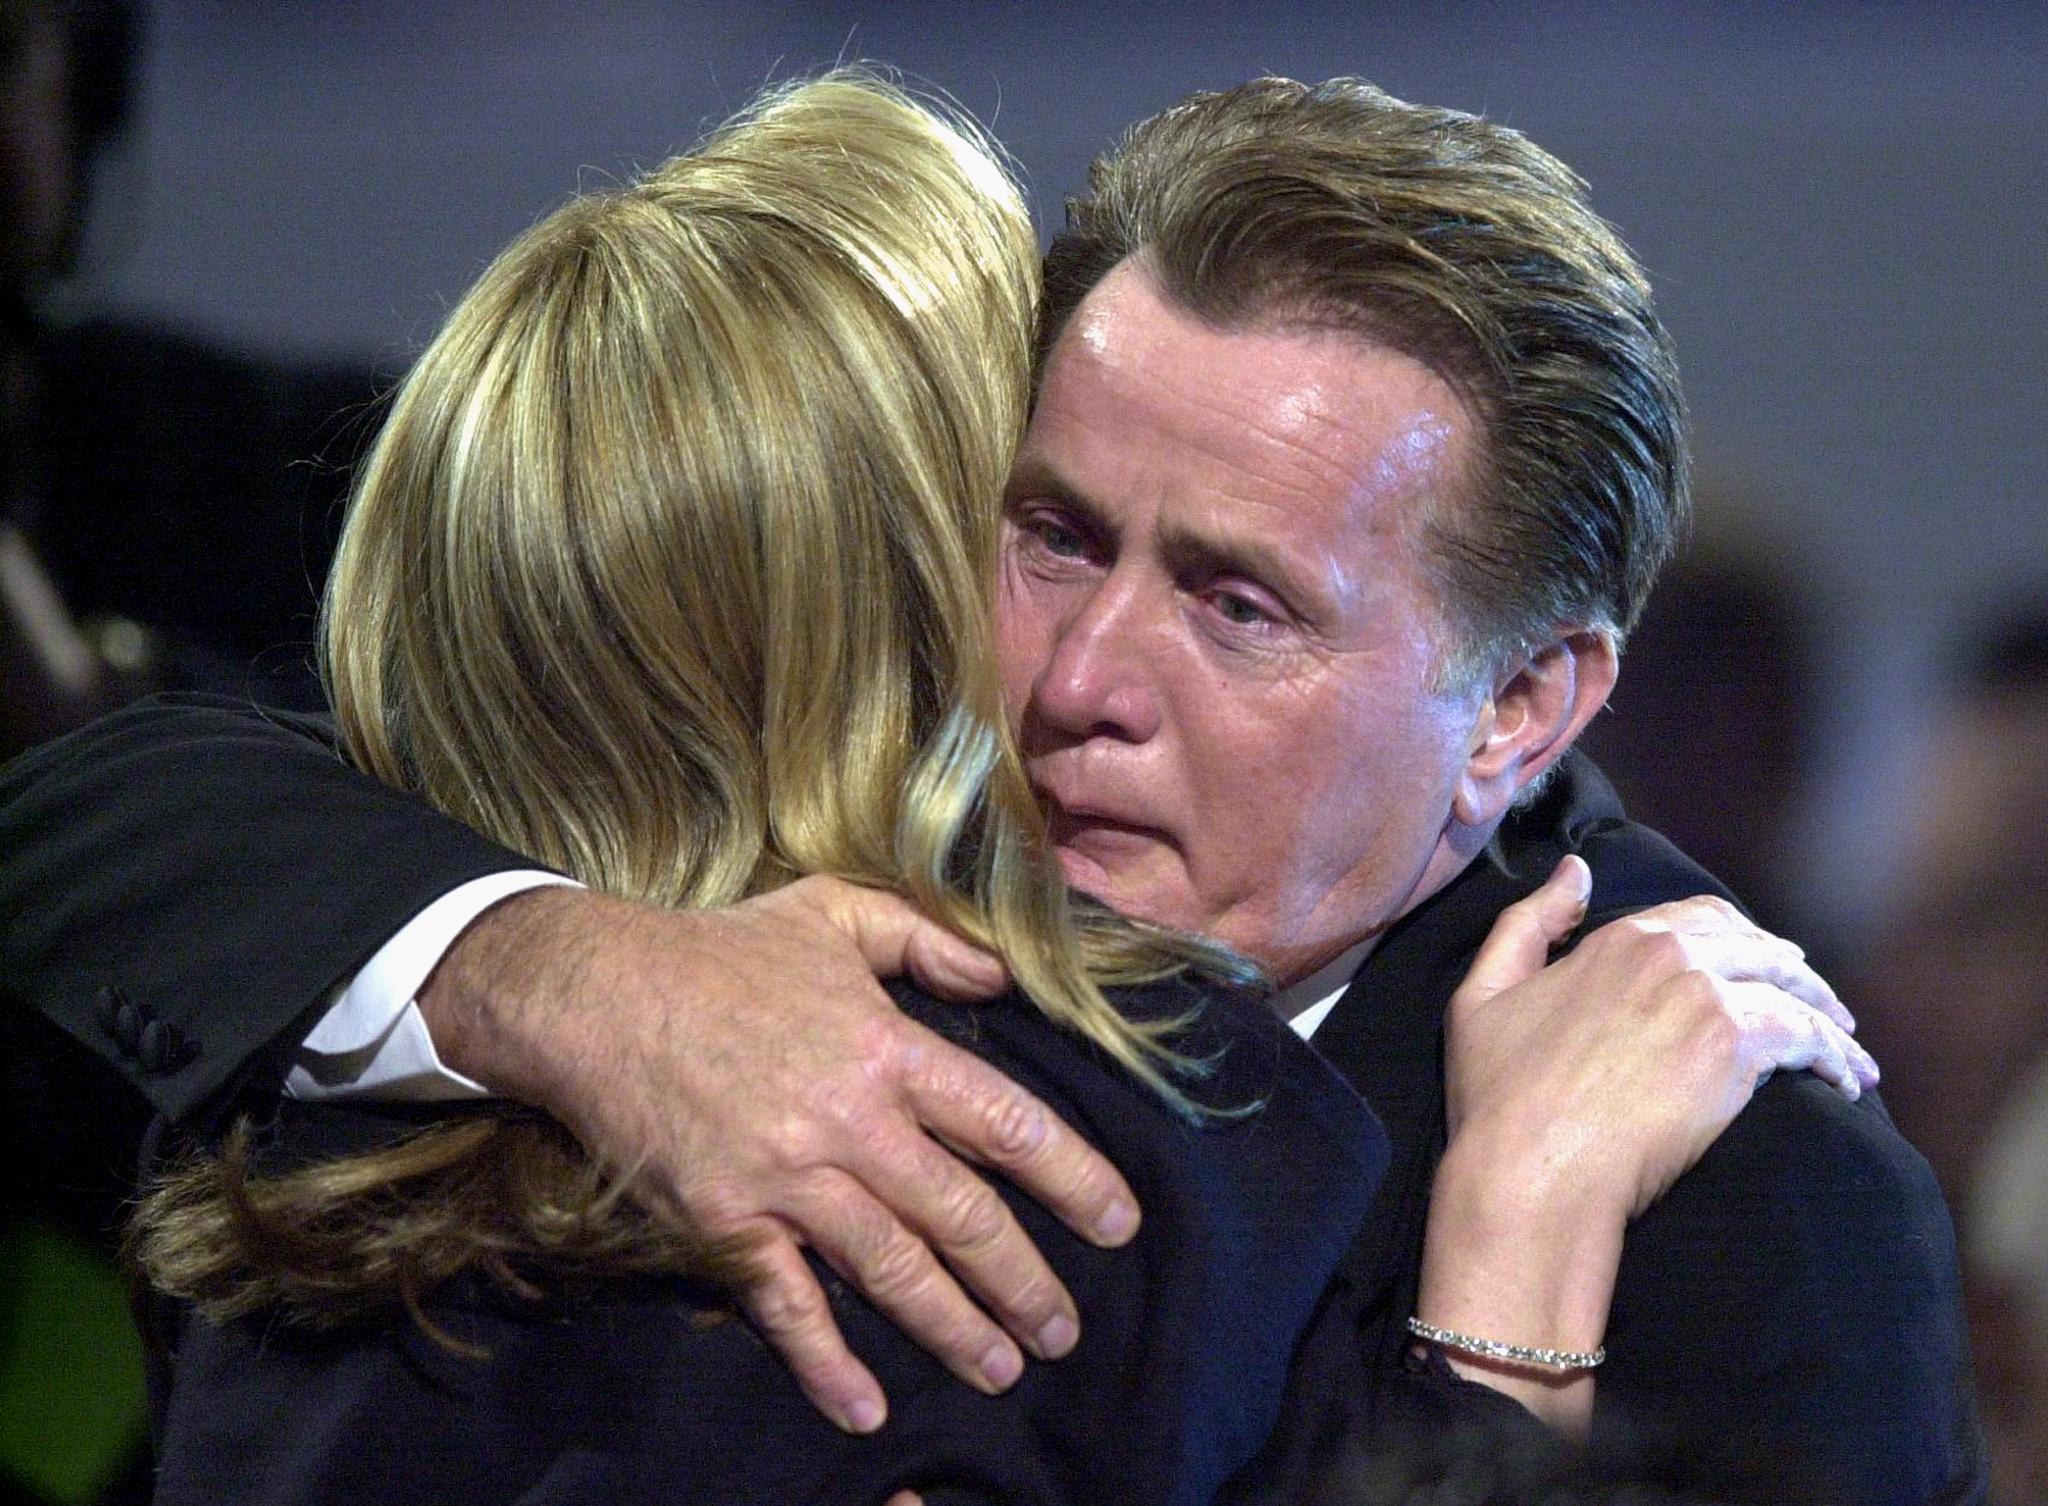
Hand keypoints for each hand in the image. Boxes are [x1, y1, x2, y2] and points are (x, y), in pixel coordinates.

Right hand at [420, 875, 1139, 1434]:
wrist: (597, 997)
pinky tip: (866, 1407)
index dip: (1072, 1177)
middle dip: (1024, 1282)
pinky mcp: (726, 1223)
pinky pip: (786, 1304)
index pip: (1006, 1123)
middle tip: (1064, 1331)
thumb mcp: (836, 913)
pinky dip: (826, 1362)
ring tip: (1001, 1367)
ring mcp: (787, 1180)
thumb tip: (1003, 974)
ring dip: (954, 1327)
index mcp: (889, 1048)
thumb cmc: (723, 953)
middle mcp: (851, 1123)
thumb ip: (928, 939)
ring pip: (891, 1269)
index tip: (1118, 1224)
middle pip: (962, 1216)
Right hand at [1445, 856, 1874, 1221]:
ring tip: (1849, 1051)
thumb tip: (1575, 870)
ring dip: (1828, 1015)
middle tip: (1820, 1004)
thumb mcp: (1481, 993)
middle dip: (1794, 973)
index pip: (1699, 918)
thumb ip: (1527, 924)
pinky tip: (1847, 1082)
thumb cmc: (1499, 1095)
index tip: (1762, 961)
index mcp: (1616, 939)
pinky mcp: (1735, 1047)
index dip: (1739, 937)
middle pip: (1756, 948)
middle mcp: (1669, 955)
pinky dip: (1835, 1056)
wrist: (1533, 1166)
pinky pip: (1807, 1038)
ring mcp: (1706, 997)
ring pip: (1791, 990)